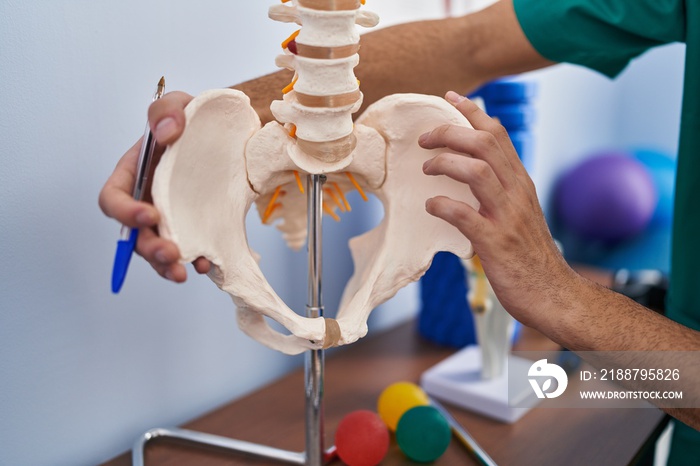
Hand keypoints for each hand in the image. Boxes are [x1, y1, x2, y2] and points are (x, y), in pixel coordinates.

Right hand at [99, 91, 210, 281]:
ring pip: (158, 251)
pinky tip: (207, 264)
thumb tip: (166, 132)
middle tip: (171, 254)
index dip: (125, 212)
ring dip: (167, 266)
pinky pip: (188, 252)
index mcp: (132, 175)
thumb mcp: (179, 103)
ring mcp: (169, 219)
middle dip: (150, 249)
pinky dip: (195, 261)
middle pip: (134, 236)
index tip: (150, 215)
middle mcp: (146, 202)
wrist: (227, 137)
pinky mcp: (193, 229)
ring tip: (186, 271)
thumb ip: (166, 110)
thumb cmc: (194, 121)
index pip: (113, 199)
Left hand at [419, 91, 576, 325]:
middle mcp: (516, 192)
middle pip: (483, 143)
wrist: (553, 294)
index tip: (449, 98)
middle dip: (449, 133)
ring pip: (477, 171)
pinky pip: (465, 215)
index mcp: (520, 182)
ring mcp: (507, 217)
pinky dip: (443, 206)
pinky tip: (432, 206)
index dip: (472, 112)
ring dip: (445, 163)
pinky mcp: (495, 243)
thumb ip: (500, 190)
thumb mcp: (519, 212)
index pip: (497, 134)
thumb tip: (471, 172)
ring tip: (426, 169)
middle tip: (424, 140)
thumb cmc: (529, 255)